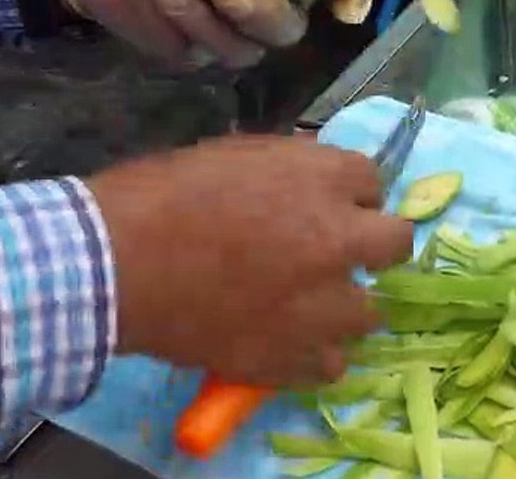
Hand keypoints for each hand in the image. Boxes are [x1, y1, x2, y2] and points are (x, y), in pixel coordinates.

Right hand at [87, 135, 413, 386]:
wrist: (118, 262)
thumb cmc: (165, 194)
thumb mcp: (236, 153)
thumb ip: (290, 166)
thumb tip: (314, 176)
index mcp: (324, 179)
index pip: (373, 181)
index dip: (349, 193)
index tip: (326, 204)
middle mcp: (340, 240)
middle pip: (396, 243)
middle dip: (371, 244)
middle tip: (334, 252)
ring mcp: (323, 305)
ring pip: (370, 311)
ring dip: (343, 304)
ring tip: (305, 305)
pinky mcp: (294, 357)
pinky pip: (332, 363)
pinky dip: (313, 353)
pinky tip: (286, 340)